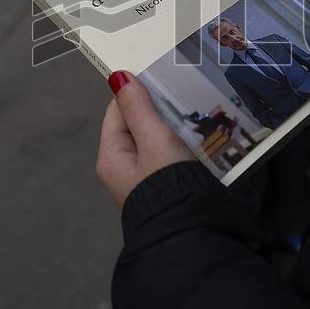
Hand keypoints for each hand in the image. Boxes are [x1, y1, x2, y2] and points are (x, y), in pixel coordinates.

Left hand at [96, 71, 194, 207]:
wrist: (191, 231)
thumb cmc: (168, 183)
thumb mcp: (154, 139)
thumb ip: (138, 108)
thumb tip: (117, 76)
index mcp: (111, 155)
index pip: (118, 109)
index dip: (137, 92)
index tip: (163, 77)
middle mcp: (121, 167)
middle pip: (136, 125)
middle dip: (158, 110)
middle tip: (184, 94)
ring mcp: (141, 179)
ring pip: (154, 140)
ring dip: (171, 127)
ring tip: (196, 113)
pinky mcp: (161, 186)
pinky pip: (166, 156)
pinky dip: (179, 144)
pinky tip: (198, 137)